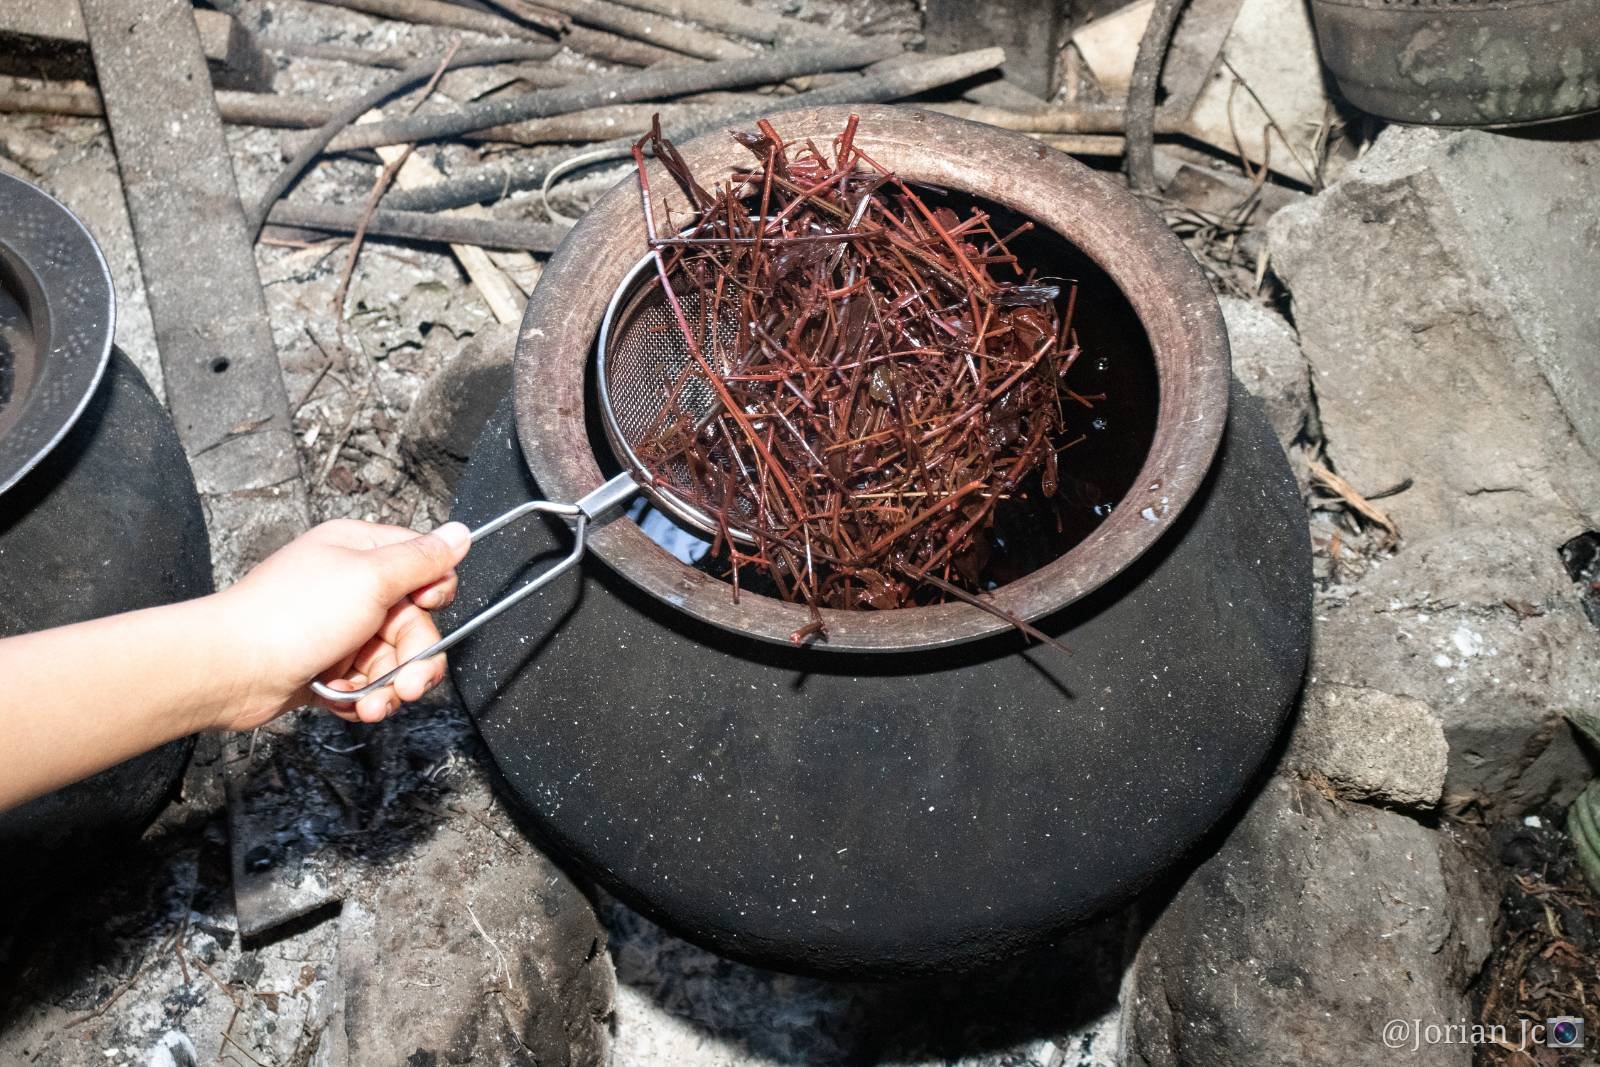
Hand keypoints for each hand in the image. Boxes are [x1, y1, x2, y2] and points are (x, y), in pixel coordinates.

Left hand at [211, 519, 471, 728]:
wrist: (233, 669)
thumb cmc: (290, 616)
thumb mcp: (372, 578)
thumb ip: (422, 559)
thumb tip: (461, 532)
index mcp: (360, 550)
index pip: (423, 565)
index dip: (433, 594)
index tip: (424, 608)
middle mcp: (352, 586)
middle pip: (414, 623)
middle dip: (415, 660)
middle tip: (407, 683)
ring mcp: (339, 628)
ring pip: (393, 660)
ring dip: (390, 687)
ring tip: (373, 704)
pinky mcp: (327, 665)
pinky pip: (367, 682)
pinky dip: (364, 698)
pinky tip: (350, 704)